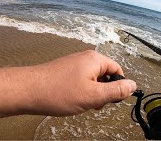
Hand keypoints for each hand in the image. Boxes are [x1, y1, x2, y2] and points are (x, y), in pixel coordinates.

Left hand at [0, 50, 136, 117]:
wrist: (28, 91)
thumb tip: (133, 85)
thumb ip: (116, 91)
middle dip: (103, 91)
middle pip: (106, 74)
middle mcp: (86, 58)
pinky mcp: (66, 70)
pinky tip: (72, 99)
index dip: (117, 86)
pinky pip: (82, 80)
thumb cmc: (58, 92)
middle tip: (93, 103)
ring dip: (92, 93)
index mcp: (95, 59)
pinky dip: (81, 91)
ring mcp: (75, 63)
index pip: (118, 70)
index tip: (111, 100)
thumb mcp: (93, 95)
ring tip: (80, 102)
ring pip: (93, 79)